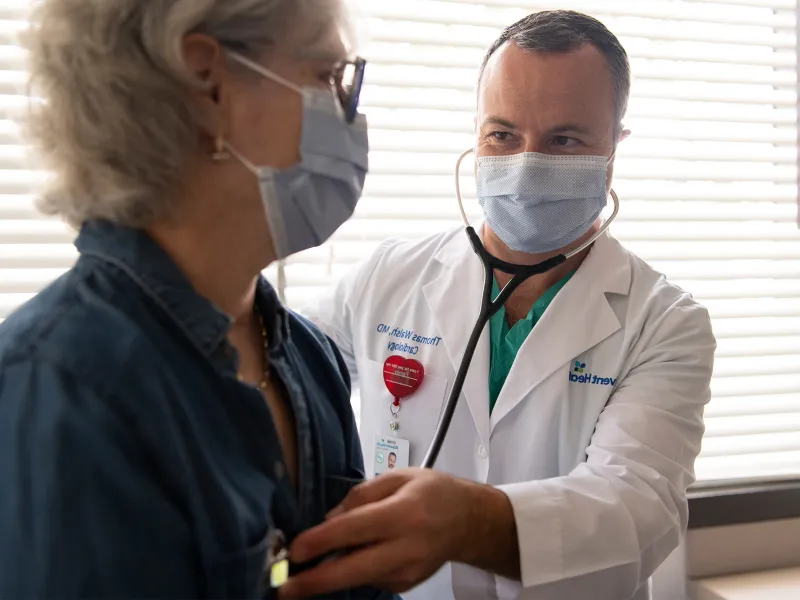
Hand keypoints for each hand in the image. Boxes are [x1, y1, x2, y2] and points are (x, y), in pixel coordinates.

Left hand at [278, 469, 479, 598]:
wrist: (469, 521)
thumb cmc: (433, 492)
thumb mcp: (398, 477)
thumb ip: (361, 495)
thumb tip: (328, 520)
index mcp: (404, 513)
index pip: (355, 529)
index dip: (322, 541)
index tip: (295, 550)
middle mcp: (406, 547)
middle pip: (354, 570)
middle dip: (315, 581)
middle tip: (284, 589)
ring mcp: (407, 572)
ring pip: (358, 578)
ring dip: (330, 575)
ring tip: (311, 566)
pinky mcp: (406, 585)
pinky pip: (370, 578)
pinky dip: (354, 569)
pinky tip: (354, 554)